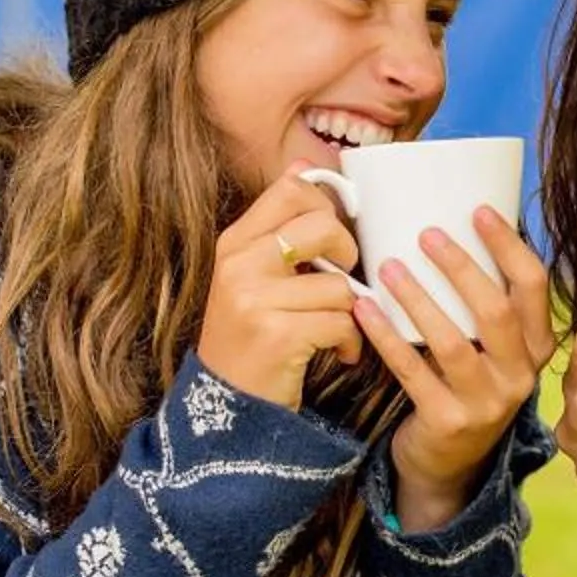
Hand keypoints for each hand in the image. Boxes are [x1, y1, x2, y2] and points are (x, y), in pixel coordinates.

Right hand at [195, 167, 363, 409]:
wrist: (226, 409)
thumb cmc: (251, 338)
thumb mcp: (251, 277)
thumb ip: (277, 229)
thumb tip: (303, 167)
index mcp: (234, 243)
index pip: (290, 189)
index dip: (326, 204)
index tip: (334, 232)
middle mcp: (239, 265)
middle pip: (322, 225)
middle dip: (347, 254)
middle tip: (342, 279)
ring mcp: (255, 299)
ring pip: (340, 284)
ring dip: (351, 313)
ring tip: (336, 330)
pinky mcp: (278, 335)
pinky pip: (342, 322)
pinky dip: (350, 342)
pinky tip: (338, 354)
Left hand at [359, 208, 554, 530]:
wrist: (450, 465)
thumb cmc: (464, 385)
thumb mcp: (491, 350)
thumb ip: (484, 305)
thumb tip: (455, 227)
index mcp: (535, 347)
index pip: (533, 286)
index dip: (509, 246)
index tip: (479, 210)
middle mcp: (520, 375)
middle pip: (497, 311)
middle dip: (462, 267)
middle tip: (427, 233)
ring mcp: (486, 402)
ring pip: (454, 342)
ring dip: (419, 299)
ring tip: (388, 267)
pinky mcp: (448, 422)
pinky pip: (413, 372)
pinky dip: (386, 337)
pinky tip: (365, 309)